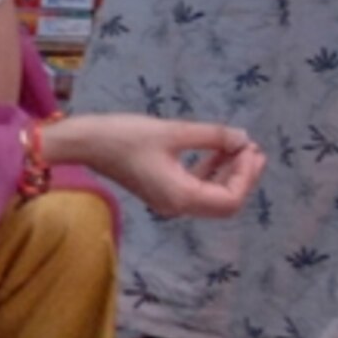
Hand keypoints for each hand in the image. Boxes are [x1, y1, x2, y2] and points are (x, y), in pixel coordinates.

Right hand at [54, 113, 265, 218]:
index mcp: (182, 197)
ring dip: (229, 173)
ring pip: (212, 196)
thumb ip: (212, 136)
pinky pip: (197, 188)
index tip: (249, 147)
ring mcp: (169, 201)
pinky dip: (211, 172)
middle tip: (253, 148)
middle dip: (243, 176)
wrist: (84, 142)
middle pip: (225, 202)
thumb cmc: (124, 137)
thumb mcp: (172, 131)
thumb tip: (242, 138)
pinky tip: (217, 151)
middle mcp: (178, 206)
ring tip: (240, 146)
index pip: (231, 198)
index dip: (246, 174)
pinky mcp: (162, 191)